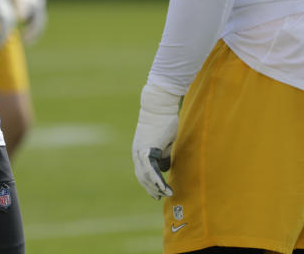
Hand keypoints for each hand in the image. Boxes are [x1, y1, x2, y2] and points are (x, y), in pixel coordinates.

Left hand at [132, 83, 180, 198]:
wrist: (159, 106)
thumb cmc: (164, 120)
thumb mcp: (165, 142)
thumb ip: (163, 154)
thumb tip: (165, 167)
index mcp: (140, 151)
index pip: (142, 172)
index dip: (149, 183)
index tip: (155, 192)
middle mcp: (137, 153)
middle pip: (141, 176)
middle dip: (150, 188)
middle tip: (158, 197)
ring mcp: (140, 152)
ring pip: (145, 175)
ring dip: (155, 187)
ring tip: (165, 194)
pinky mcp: (146, 150)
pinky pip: (151, 169)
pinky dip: (157, 180)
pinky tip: (164, 187)